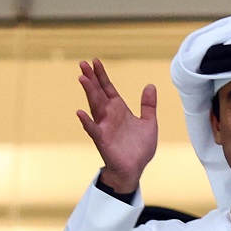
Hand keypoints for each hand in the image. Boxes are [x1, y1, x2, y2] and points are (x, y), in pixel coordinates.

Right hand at [76, 59, 156, 192]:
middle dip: (91, 79)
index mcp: (119, 110)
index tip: (95, 61)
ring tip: (82, 78)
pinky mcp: (103, 140)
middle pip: (98, 93)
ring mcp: (104, 127)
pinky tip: (80, 113)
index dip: (102, 75)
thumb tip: (150, 85)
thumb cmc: (139, 147)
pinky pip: (93, 129)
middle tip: (83, 63)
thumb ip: (148, 105)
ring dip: (89, 93)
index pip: (108, 88)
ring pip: (95, 106)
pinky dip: (87, 122)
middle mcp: (109, 115)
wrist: (135, 168)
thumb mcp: (149, 123)